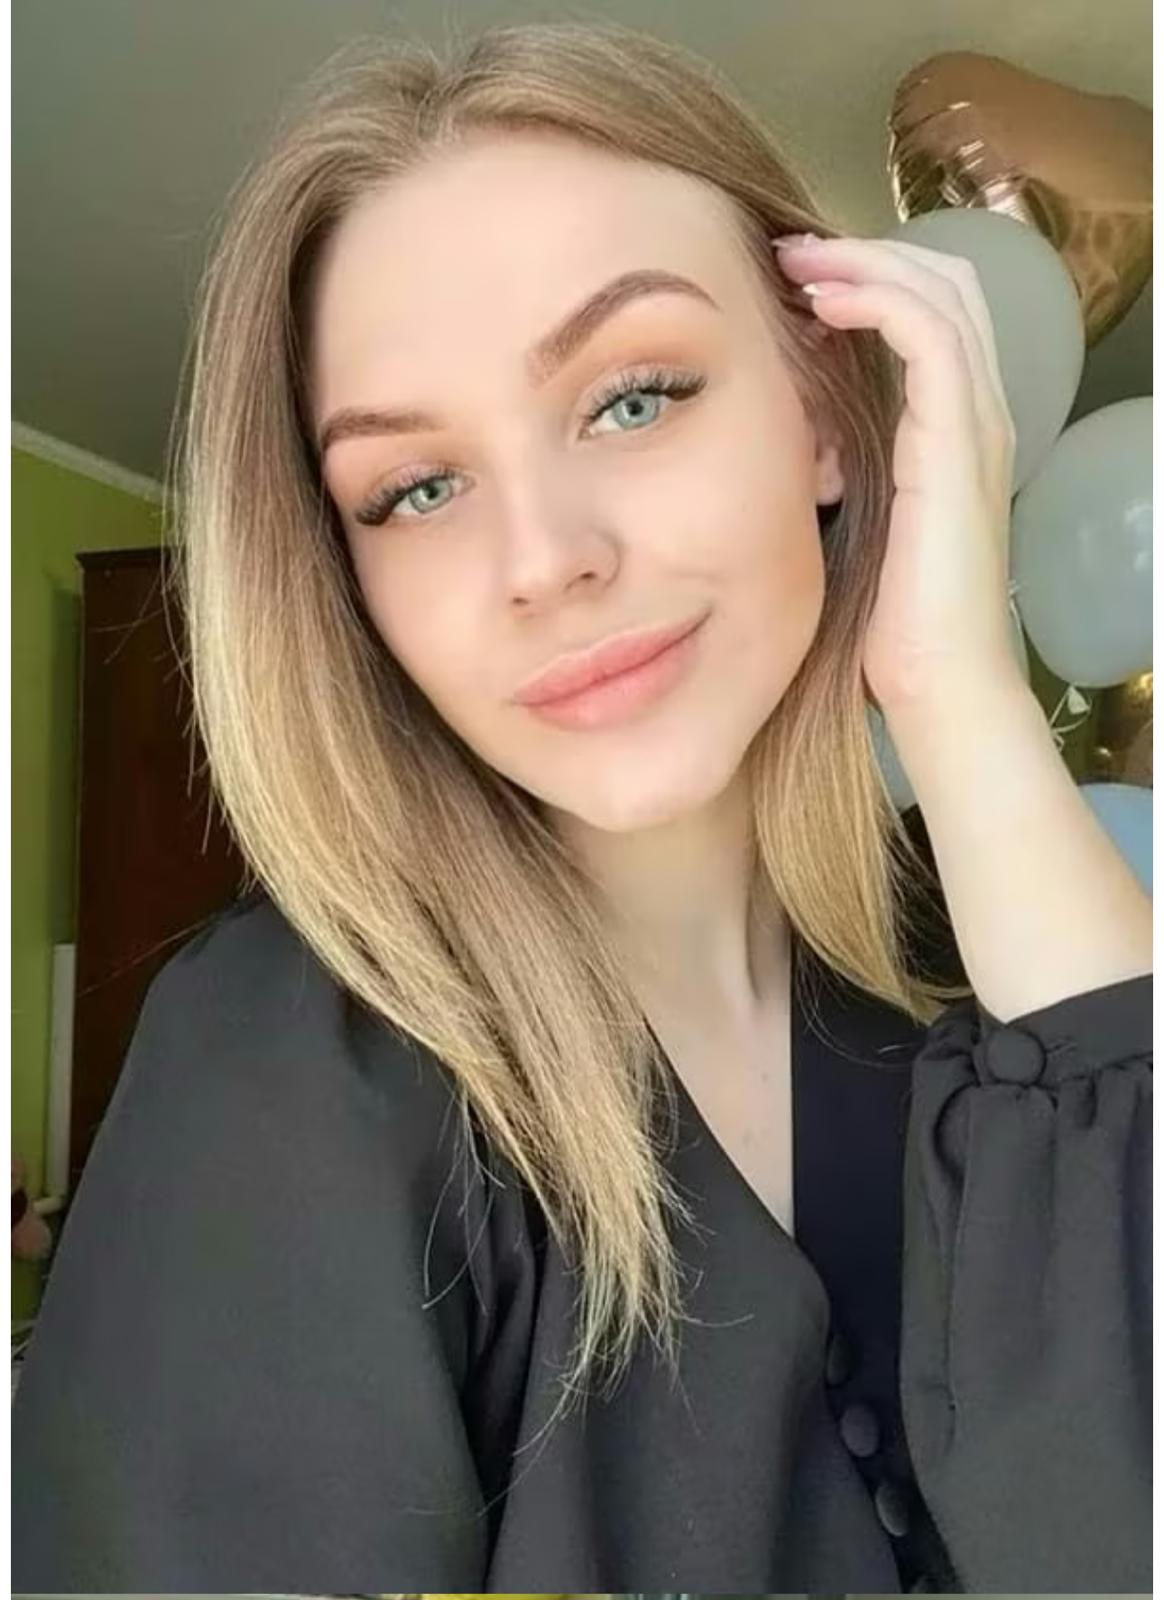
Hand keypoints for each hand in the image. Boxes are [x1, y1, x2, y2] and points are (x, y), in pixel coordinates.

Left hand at [774, 233, 1021, 713]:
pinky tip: (822, 304)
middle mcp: (978, 418)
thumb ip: (839, 472)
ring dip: (863, 263)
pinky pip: (928, 334)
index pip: (934, 317)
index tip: (795, 284)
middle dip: (867, 254)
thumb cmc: (893, 629)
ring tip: (796, 262)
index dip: (872, 282)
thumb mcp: (857, 528)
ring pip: (940, 293)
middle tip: (790, 254)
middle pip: (947, 285)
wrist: (939, 684)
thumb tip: (786, 442)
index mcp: (956, 436)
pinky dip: (876, 300)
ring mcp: (976, 426)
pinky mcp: (957, 443)